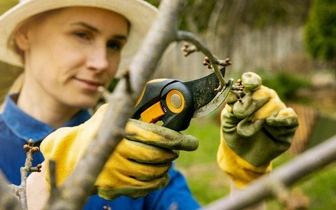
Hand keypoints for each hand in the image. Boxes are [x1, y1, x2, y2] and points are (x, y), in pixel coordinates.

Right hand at [40, 104, 197, 199]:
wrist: (71, 154)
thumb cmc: (96, 130)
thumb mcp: (110, 112)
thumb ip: (129, 105)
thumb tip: (152, 91)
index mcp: (121, 129)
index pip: (157, 136)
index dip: (178, 140)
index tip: (191, 142)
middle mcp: (119, 150)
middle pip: (158, 155)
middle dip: (172, 153)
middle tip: (177, 150)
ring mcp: (116, 170)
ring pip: (153, 172)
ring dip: (165, 167)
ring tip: (167, 161)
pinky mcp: (114, 186)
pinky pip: (143, 187)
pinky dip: (156, 182)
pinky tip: (160, 177)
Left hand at [217, 72, 297, 187]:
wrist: (242, 157)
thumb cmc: (234, 135)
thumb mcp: (228, 123)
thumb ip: (231, 110)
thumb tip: (238, 102)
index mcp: (250, 96)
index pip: (253, 81)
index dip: (251, 80)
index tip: (247, 85)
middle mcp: (265, 101)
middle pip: (264, 92)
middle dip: (252, 103)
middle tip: (240, 115)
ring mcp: (277, 112)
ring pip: (275, 104)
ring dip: (260, 115)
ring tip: (249, 128)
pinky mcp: (288, 125)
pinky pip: (290, 116)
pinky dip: (280, 118)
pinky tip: (270, 122)